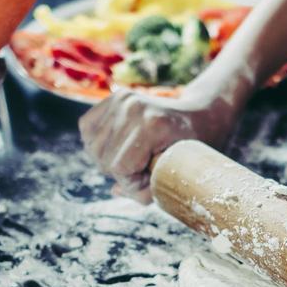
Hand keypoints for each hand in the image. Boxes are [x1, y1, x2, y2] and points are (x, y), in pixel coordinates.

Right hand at [78, 79, 243, 202]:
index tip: (148, 183)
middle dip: (120, 173)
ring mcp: (122, 99)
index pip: (119, 166)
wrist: (199, 116)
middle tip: (142, 171)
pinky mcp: (115, 96)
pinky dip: (97, 142)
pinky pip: (87, 127)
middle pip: (103, 157)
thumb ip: (146, 189)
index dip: (131, 183)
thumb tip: (115, 191)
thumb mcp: (175, 175)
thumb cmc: (191, 149)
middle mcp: (133, 108)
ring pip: (92, 145)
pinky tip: (116, 146)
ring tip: (131, 159)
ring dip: (108, 159)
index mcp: (152, 125)